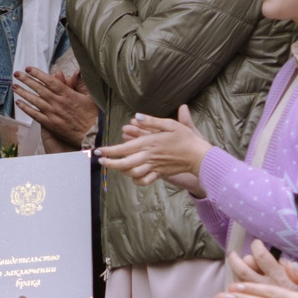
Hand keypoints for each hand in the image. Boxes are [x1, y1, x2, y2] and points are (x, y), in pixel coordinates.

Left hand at [13, 66, 97, 147]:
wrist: (91, 135)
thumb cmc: (92, 116)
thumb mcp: (90, 97)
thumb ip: (80, 84)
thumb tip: (76, 71)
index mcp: (68, 94)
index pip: (50, 81)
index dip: (38, 74)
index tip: (29, 68)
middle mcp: (58, 103)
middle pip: (40, 89)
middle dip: (27, 80)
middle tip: (17, 73)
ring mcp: (53, 114)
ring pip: (35, 101)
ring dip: (23, 92)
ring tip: (14, 86)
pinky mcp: (50, 124)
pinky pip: (35, 115)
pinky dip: (26, 109)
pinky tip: (19, 103)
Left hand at [98, 104, 213, 195]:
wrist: (199, 156)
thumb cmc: (186, 138)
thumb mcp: (170, 124)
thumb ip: (152, 121)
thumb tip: (137, 116)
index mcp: (149, 143)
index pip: (124, 148)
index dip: (109, 151)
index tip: (99, 151)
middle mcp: (149, 156)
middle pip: (124, 163)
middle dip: (110, 163)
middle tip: (101, 161)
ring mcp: (154, 167)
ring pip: (132, 173)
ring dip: (121, 171)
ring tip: (115, 166)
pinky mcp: (159, 174)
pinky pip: (144, 180)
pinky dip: (135, 180)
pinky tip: (132, 175)